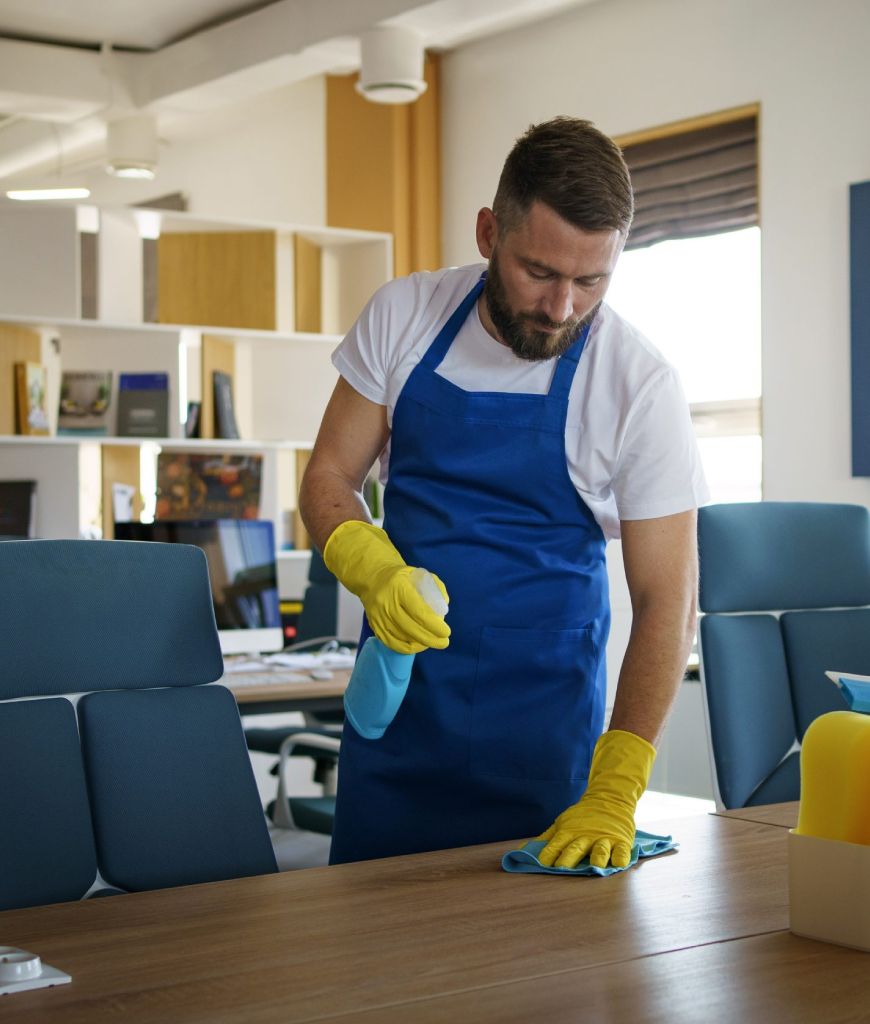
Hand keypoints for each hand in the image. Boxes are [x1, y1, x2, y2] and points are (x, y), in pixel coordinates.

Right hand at [323, 520, 449, 654]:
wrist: (372, 579)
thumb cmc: (401, 577)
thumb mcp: (419, 574)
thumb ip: (435, 588)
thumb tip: (444, 608)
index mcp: (399, 587)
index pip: (419, 612)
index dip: (434, 625)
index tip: (446, 632)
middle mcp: (386, 603)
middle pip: (412, 628)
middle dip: (431, 638)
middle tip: (444, 642)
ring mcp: (379, 616)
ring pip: (403, 638)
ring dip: (421, 643)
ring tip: (433, 642)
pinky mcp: (374, 626)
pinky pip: (392, 643)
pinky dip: (407, 648)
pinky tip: (418, 645)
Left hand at [533, 730, 655, 868]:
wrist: (609, 798)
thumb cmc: (582, 817)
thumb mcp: (562, 823)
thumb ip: (545, 839)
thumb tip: (522, 849)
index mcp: (570, 832)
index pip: (557, 843)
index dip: (550, 852)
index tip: (542, 862)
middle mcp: (586, 836)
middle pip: (577, 847)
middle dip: (569, 857)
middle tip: (562, 868)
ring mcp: (604, 838)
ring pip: (600, 849)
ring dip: (598, 857)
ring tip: (595, 867)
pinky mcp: (621, 841)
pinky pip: (622, 850)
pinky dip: (621, 857)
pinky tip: (619, 863)